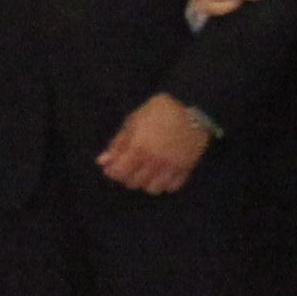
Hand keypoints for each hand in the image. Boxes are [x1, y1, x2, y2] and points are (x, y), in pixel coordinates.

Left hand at [96, 96, 216, 193]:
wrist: (194, 106)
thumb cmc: (160, 110)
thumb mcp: (134, 120)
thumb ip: (118, 143)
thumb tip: (102, 161)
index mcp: (138, 148)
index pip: (118, 173)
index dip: (113, 170)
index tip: (114, 164)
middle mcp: (154, 162)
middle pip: (134, 183)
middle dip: (128, 176)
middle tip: (131, 164)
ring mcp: (171, 168)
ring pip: (152, 189)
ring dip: (146, 182)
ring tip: (147, 170)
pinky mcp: (186, 170)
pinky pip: (172, 187)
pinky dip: (165, 183)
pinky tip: (163, 173)